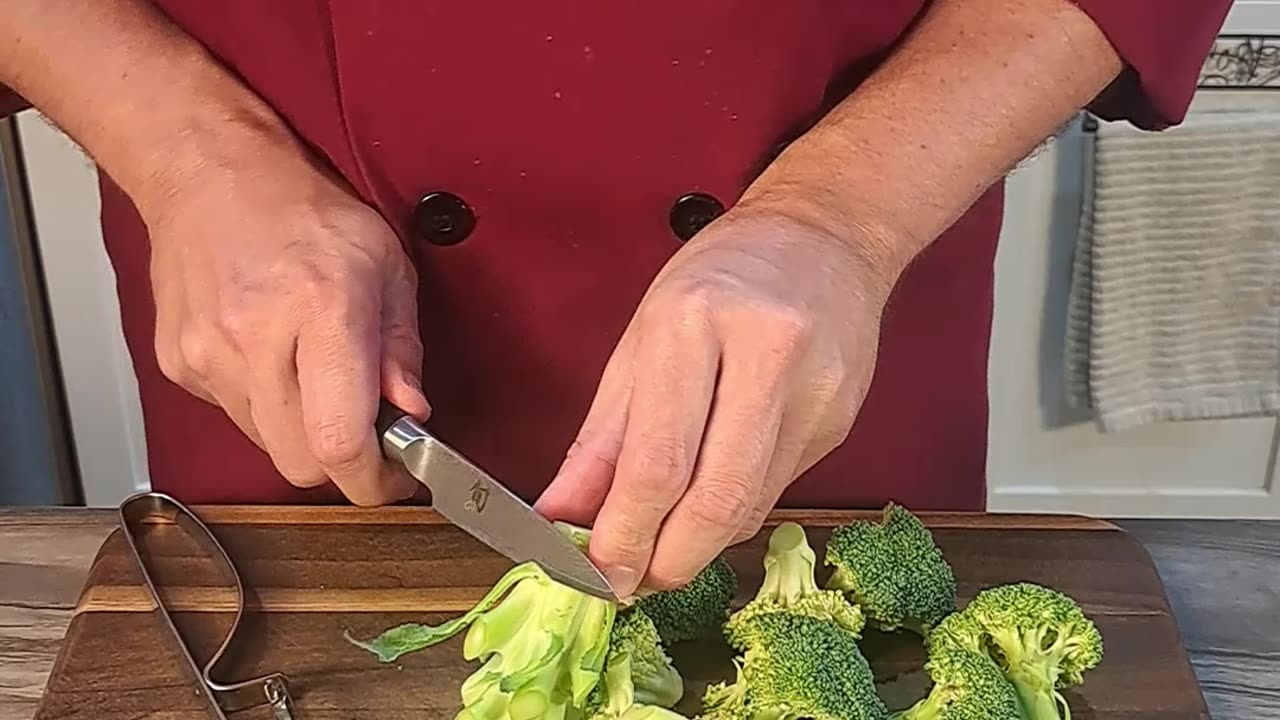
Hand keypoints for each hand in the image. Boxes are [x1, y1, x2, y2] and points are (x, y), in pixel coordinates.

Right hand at [145, 142, 429, 504]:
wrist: (209, 175)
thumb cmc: (301, 210)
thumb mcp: (386, 265)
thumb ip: (402, 348)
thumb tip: (413, 412)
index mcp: (321, 312)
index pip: (339, 441)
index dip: (374, 479)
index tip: (397, 477)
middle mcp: (256, 341)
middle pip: (302, 463)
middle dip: (342, 461)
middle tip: (368, 431)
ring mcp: (210, 357)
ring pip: (268, 445)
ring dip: (303, 430)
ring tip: (316, 371)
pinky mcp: (181, 366)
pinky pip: (236, 417)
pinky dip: (267, 405)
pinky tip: (274, 356)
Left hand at [535, 200, 897, 595]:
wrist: (825, 239)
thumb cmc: (720, 276)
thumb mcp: (639, 340)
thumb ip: (600, 440)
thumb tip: (559, 517)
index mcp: (696, 323)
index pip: (659, 463)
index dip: (625, 536)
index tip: (597, 574)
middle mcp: (765, 356)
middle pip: (716, 501)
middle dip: (665, 562)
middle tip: (627, 582)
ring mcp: (815, 393)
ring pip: (747, 508)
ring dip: (695, 546)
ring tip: (656, 547)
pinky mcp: (839, 422)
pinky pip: (773, 493)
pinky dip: (729, 514)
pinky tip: (705, 502)